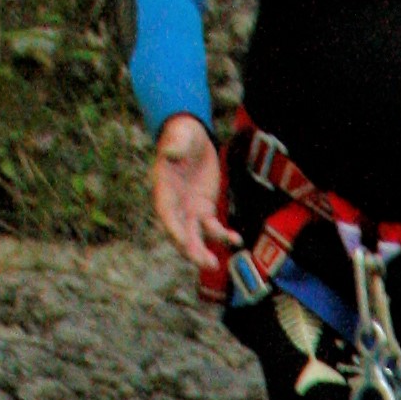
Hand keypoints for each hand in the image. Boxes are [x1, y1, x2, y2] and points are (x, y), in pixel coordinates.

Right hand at [150, 117, 230, 281]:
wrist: (194, 137)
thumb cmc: (182, 135)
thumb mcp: (180, 136)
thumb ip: (175, 145)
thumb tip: (169, 152)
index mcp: (164, 189)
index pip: (167, 214)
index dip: (174, 229)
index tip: (184, 242)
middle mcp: (175, 204)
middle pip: (180, 232)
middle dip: (190, 249)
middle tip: (204, 263)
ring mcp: (190, 210)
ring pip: (195, 236)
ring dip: (204, 251)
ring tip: (215, 264)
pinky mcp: (205, 210)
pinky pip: (213, 228)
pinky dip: (223, 236)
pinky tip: (236, 240)